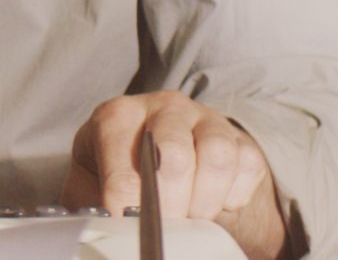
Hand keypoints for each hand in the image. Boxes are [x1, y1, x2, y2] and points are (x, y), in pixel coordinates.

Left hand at [62, 92, 284, 258]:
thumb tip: (100, 229)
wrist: (161, 160)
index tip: (129, 227)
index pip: (123, 166)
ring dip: (204, 201)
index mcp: (117, 117)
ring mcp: (204, 117)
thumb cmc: (120, 174)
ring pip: (216, 157)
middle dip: (169, 207)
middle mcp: (162, 107)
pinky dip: (233, 195)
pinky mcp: (238, 136)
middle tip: (163, 230)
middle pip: (174, 157)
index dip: (127, 207)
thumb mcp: (92, 184)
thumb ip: (91, 205)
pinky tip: (214, 201)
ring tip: (189, 217)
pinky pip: (246, 165)